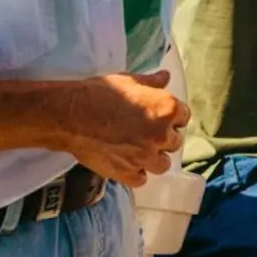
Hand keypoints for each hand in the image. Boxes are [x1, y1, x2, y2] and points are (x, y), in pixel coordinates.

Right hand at [63, 70, 188, 187]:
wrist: (73, 114)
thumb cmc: (101, 93)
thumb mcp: (129, 80)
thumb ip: (151, 82)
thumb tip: (165, 77)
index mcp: (167, 109)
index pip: (183, 117)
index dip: (171, 116)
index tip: (161, 116)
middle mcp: (161, 135)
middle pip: (175, 141)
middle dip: (163, 137)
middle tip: (147, 132)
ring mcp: (145, 157)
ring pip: (162, 164)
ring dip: (154, 157)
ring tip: (140, 150)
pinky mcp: (127, 173)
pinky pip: (141, 179)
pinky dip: (136, 173)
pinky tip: (127, 163)